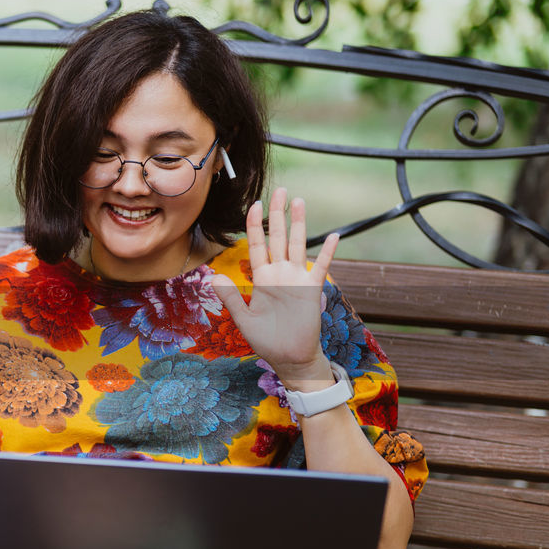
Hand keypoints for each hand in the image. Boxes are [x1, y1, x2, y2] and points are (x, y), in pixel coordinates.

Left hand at [211, 187, 339, 387]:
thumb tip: (213, 277)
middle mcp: (280, 274)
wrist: (289, 358)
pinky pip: (322, 267)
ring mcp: (297, 279)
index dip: (254, 225)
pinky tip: (334, 235)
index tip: (254, 204)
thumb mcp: (244, 318)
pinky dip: (328, 252)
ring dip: (299, 224)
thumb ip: (231, 297)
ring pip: (298, 245)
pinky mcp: (312, 290)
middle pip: (278, 237)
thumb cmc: (267, 340)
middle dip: (278, 214)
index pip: (257, 245)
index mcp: (262, 278)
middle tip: (280, 190)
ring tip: (299, 201)